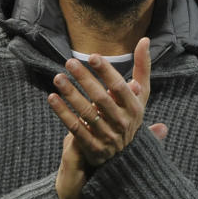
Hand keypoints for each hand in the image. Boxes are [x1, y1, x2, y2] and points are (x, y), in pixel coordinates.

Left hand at [48, 37, 166, 168]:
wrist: (127, 158)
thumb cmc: (130, 117)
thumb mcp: (141, 96)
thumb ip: (142, 68)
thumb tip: (145, 40)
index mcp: (135, 108)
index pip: (120, 87)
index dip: (106, 71)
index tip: (92, 56)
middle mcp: (122, 123)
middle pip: (101, 99)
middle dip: (85, 79)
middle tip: (69, 62)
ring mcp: (107, 137)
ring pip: (86, 113)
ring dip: (71, 94)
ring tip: (58, 78)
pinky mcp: (93, 148)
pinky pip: (75, 128)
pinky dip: (63, 113)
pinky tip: (52, 98)